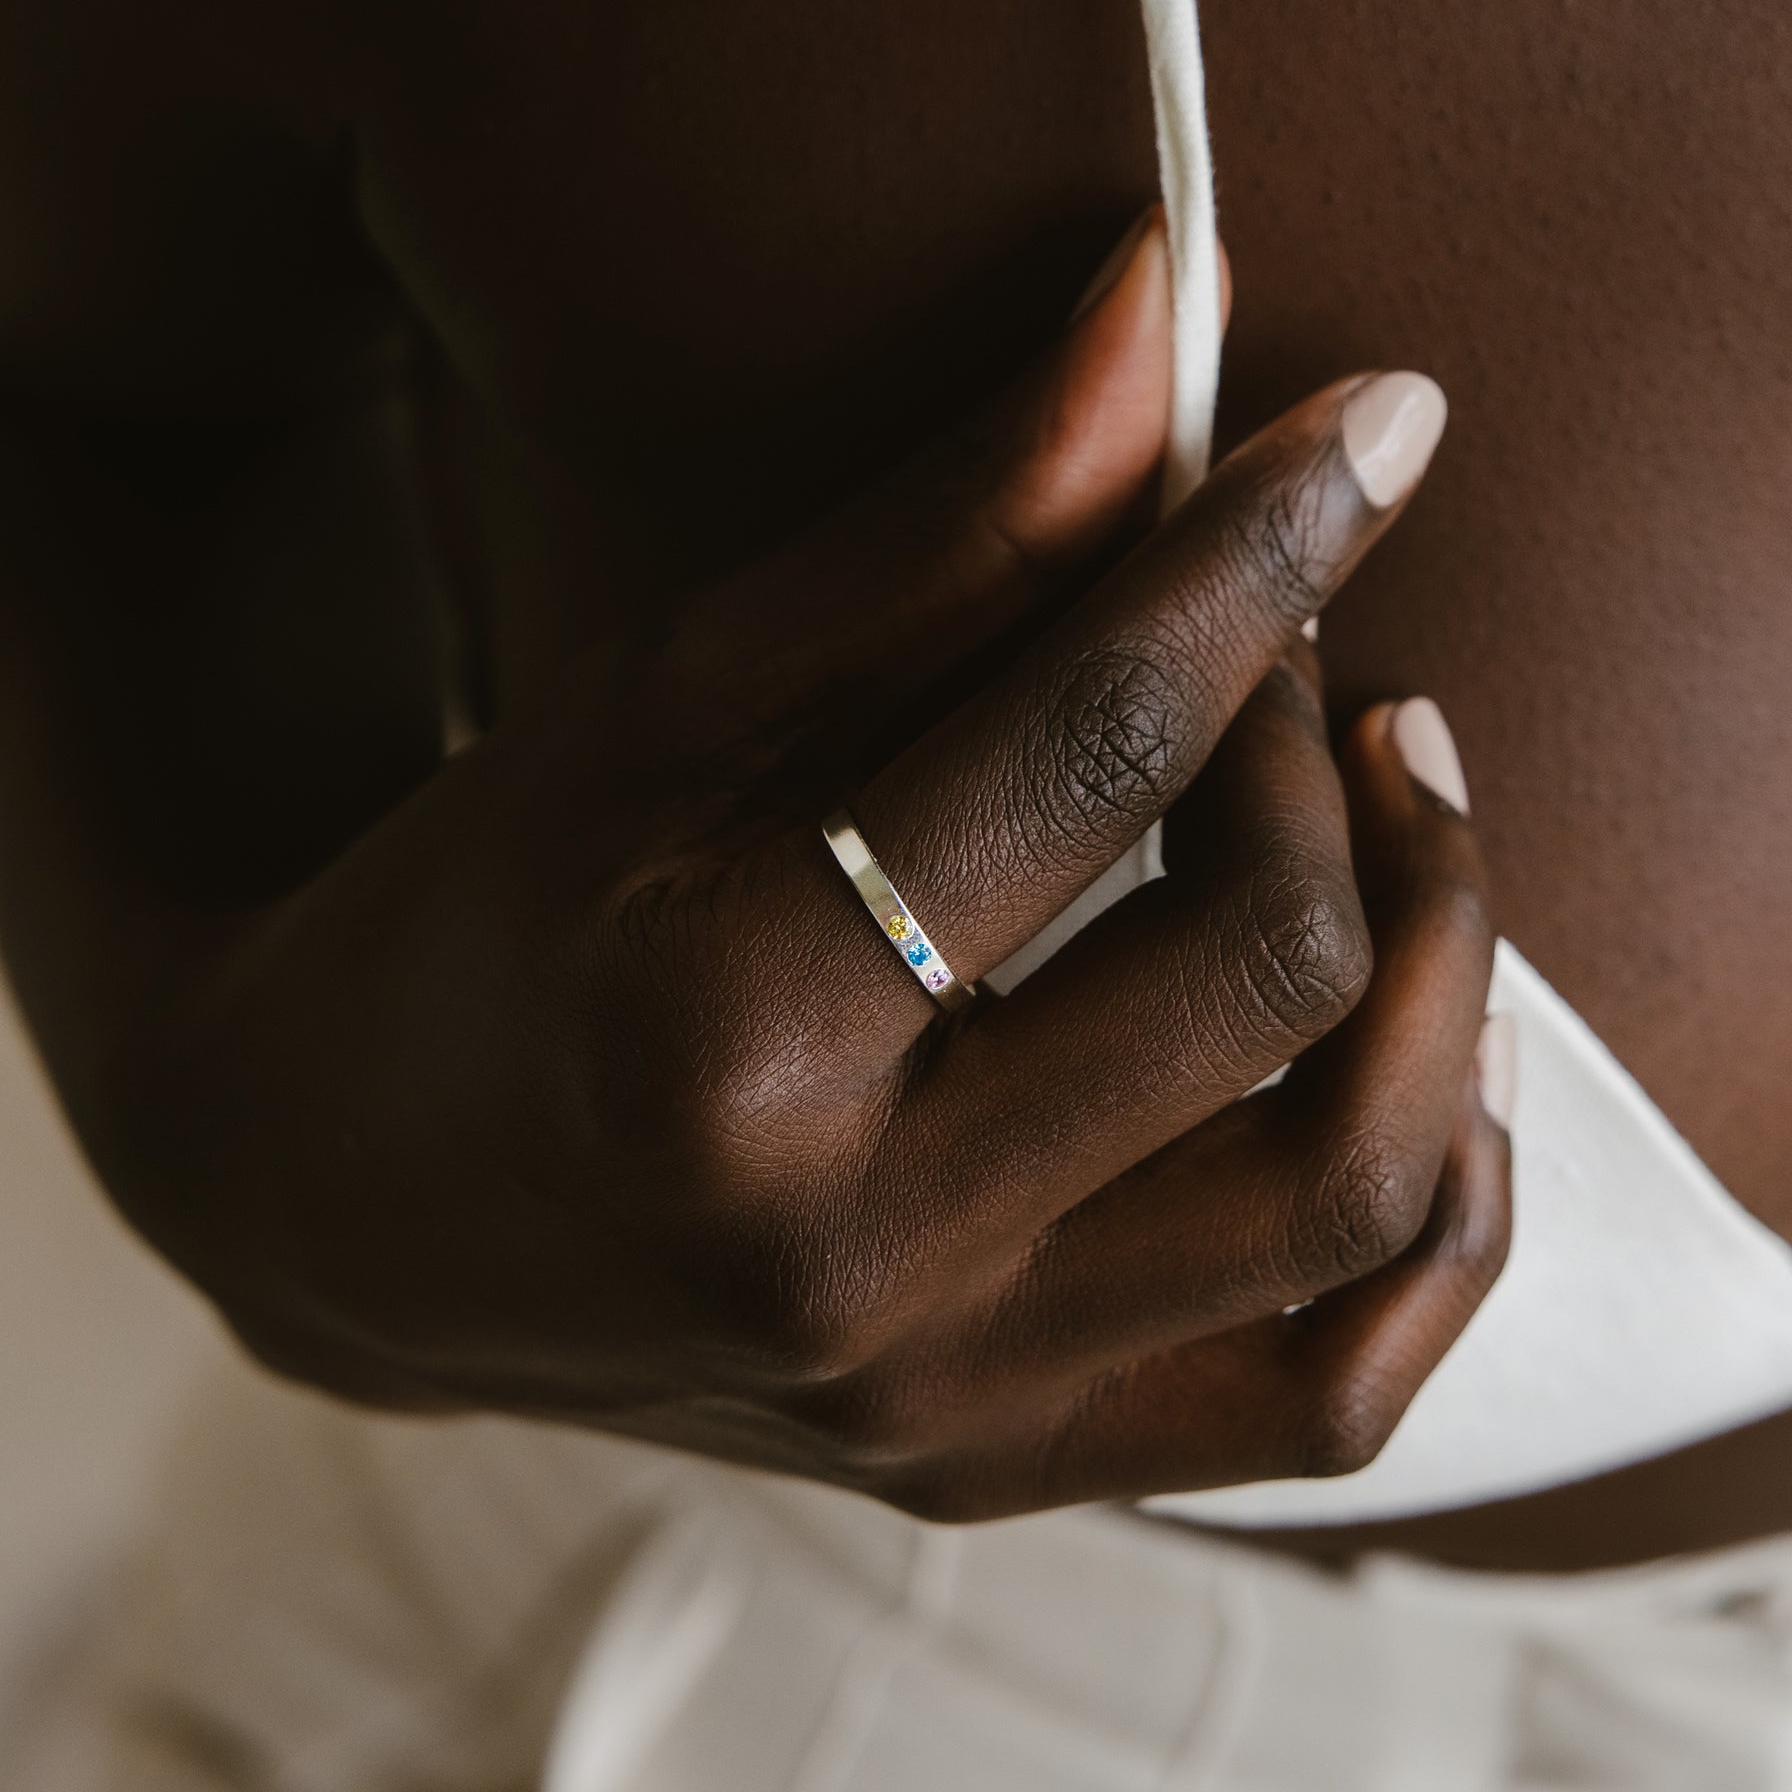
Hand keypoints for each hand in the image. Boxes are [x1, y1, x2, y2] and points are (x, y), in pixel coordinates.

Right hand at [117, 219, 1508, 1517]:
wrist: (353, 1206)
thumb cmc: (495, 905)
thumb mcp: (668, 696)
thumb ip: (937, 526)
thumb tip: (1172, 314)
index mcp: (716, 1037)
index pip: (1091, 749)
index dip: (1258, 547)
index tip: (1377, 421)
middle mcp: (846, 1267)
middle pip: (1256, 967)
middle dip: (1317, 743)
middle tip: (1294, 638)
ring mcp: (943, 1408)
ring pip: (1352, 1193)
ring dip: (1439, 951)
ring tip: (1397, 803)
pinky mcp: (1006, 1478)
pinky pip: (1339, 1393)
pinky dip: (1438, 1203)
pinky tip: (1417, 1041)